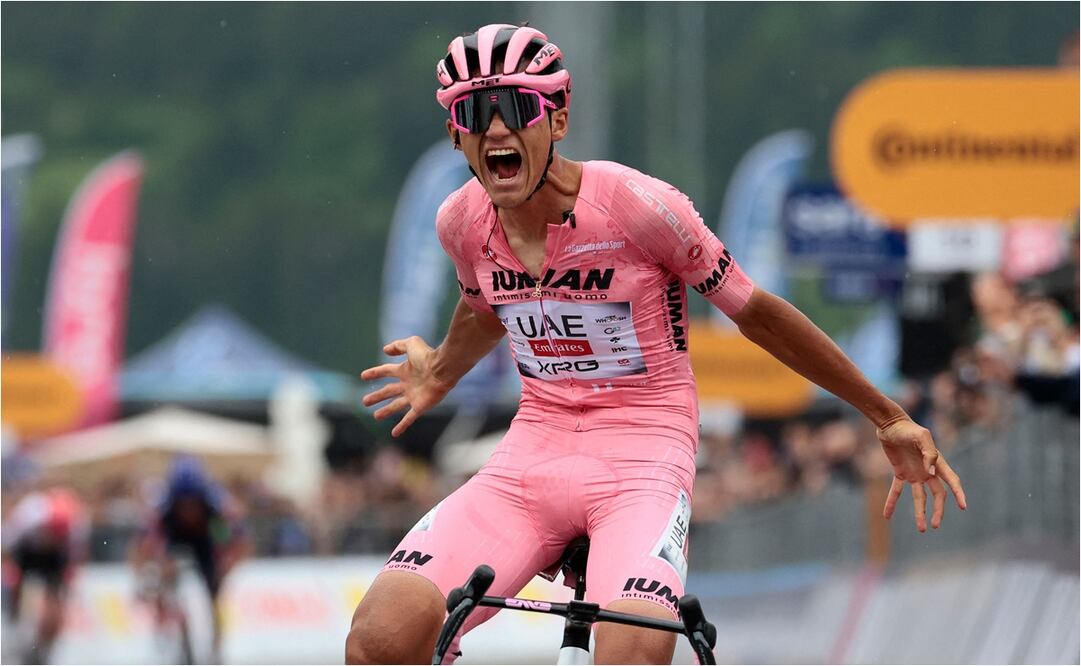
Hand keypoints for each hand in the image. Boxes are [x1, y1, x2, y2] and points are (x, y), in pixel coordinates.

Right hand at [361, 336, 454, 436]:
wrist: (443, 369)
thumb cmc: (428, 356)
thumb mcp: (411, 344)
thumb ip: (398, 346)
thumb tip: (385, 350)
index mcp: (405, 370)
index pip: (386, 372)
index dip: (375, 373)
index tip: (363, 376)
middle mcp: (408, 384)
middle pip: (389, 391)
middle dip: (377, 396)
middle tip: (364, 401)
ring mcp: (414, 396)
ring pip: (396, 406)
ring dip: (385, 411)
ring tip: (376, 416)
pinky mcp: (420, 407)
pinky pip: (409, 418)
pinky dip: (402, 426)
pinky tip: (394, 433)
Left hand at [877, 417, 966, 531]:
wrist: (890, 424)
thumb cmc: (908, 429)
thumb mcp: (921, 437)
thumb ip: (928, 453)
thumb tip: (930, 472)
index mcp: (938, 462)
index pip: (951, 481)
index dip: (958, 493)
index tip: (963, 506)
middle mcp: (928, 470)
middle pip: (938, 494)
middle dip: (938, 510)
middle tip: (936, 525)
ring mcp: (915, 473)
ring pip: (920, 497)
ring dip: (920, 512)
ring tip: (921, 529)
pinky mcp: (901, 473)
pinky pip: (897, 491)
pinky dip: (892, 502)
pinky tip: (887, 515)